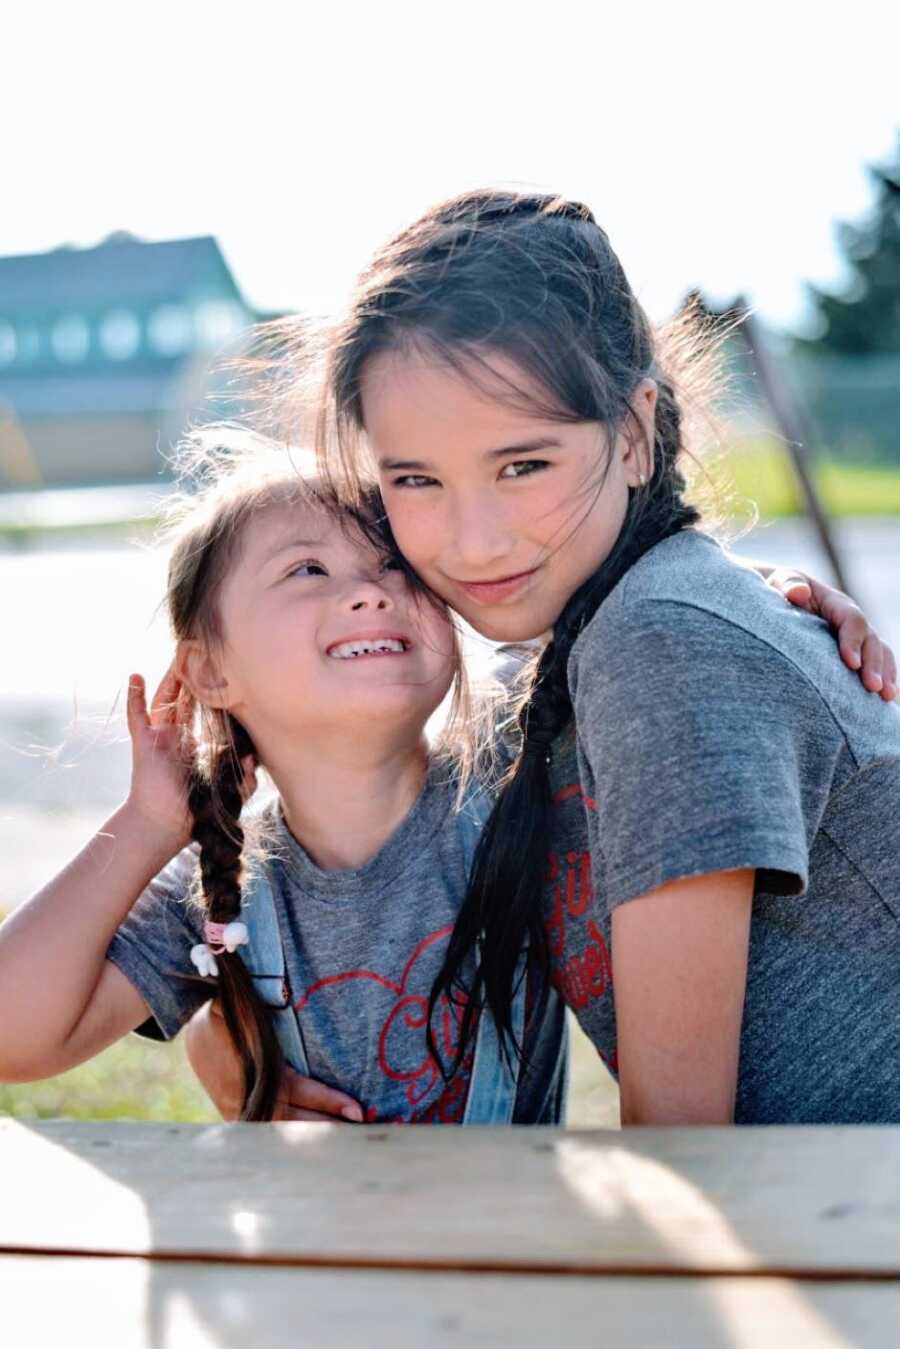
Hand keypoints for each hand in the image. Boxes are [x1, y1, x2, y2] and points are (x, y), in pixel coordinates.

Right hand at [125, 664, 258, 853]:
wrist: (165, 825)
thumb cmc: (195, 809)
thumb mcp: (227, 791)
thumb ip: (244, 779)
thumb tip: (255, 760)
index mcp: (196, 744)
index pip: (207, 712)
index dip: (216, 695)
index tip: (229, 673)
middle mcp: (177, 736)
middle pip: (186, 700)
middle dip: (193, 679)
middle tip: (203, 655)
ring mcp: (159, 737)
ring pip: (164, 701)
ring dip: (170, 680)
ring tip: (177, 658)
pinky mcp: (144, 742)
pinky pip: (136, 716)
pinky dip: (134, 697)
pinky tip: (134, 677)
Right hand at [184, 997, 363, 1122]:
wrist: (196, 1030)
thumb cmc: (233, 1013)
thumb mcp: (252, 1012)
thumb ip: (276, 1018)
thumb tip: (306, 1004)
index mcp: (257, 1066)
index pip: (301, 1091)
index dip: (330, 1102)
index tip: (357, 1111)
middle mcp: (250, 1094)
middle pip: (296, 1120)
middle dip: (329, 1126)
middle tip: (363, 1131)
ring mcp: (241, 1109)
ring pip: (283, 1130)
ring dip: (314, 1135)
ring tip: (347, 1139)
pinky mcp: (237, 1116)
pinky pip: (269, 1130)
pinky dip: (294, 1135)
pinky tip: (318, 1139)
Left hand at [767, 569, 896, 700]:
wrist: (782, 600)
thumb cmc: (779, 592)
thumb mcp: (781, 583)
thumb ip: (788, 585)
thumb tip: (799, 592)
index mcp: (836, 604)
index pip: (852, 620)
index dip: (853, 641)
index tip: (851, 663)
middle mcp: (853, 621)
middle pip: (871, 641)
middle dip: (874, 665)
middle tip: (873, 687)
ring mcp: (857, 638)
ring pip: (880, 655)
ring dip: (886, 676)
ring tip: (887, 697)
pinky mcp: (856, 654)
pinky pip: (877, 667)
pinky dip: (885, 682)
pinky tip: (886, 703)